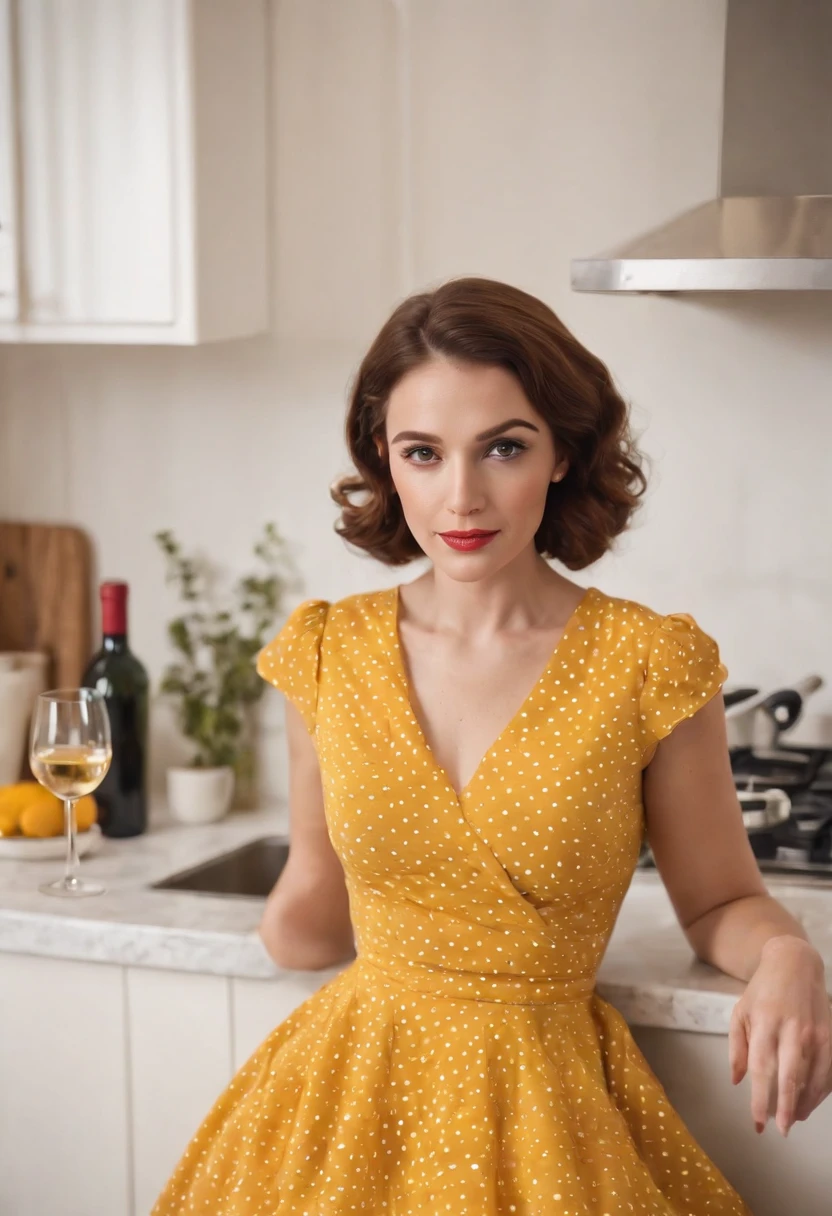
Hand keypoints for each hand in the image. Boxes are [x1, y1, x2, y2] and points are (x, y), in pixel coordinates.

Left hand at [728, 934, 831, 1136]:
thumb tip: (737, 1081)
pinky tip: (812, 1101)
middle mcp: (791, 1030)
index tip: (757, 1122)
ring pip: (813, 1077)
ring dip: (805, 1103)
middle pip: (790, 1077)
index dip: (759, 1099)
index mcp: (764, 1024)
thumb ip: (737, 1048)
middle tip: (782, 1130)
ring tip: (795, 1119)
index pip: (761, 1069)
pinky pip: (828, 1069)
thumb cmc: (762, 991)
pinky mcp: (830, 1034)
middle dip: (786, 1108)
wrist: (794, 964)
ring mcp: (814, 1033)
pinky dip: (821, 1090)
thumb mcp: (740, 1012)